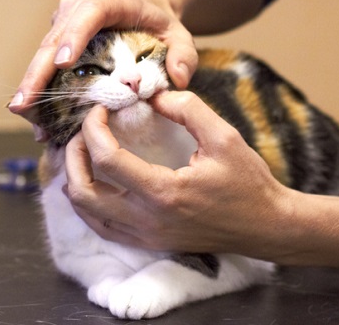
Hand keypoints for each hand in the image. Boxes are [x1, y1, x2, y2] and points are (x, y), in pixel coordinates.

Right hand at [8, 0, 197, 129]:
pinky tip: (36, 115)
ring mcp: (66, 17)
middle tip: (23, 105)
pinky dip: (41, 85)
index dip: (74, 37)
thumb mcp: (181, 36)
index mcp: (112, 0)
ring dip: (33, 84)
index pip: (90, 14)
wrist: (145, 3)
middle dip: (37, 73)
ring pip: (44, 51)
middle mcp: (81, 4)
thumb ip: (185, 56)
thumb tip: (179, 80)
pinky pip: (47, 59)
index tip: (62, 63)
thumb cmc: (162, 21)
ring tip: (25, 117)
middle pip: (55, 38)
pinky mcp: (60, 32)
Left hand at [63, 90, 293, 256]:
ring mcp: (145, 236)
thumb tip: (153, 95)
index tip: (100, 109)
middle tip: (83, 131)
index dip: (93, 127)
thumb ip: (187, 109)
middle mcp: (147, 220)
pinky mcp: (149, 243)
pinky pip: (102, 228)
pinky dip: (89, 203)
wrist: (265, 227)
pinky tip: (98, 181)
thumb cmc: (248, 182)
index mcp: (163, 192)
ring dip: (76, 179)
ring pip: (86, 213)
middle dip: (73, 154)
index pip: (107, 158)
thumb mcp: (224, 137)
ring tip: (85, 152)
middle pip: (82, 191)